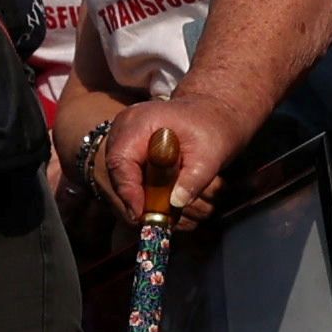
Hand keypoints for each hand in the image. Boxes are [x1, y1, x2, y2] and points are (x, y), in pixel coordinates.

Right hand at [103, 96, 251, 227]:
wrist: (213, 113)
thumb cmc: (212, 126)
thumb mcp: (210, 154)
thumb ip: (194, 179)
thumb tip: (177, 202)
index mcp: (138, 122)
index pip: (120, 162)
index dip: (129, 192)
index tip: (142, 214)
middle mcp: (124, 129)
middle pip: (118, 173)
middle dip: (136, 199)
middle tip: (157, 218)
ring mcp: (124, 138)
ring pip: (123, 178)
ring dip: (142, 196)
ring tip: (167, 208)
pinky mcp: (130, 149)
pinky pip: (130, 176)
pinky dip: (145, 190)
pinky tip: (165, 196)